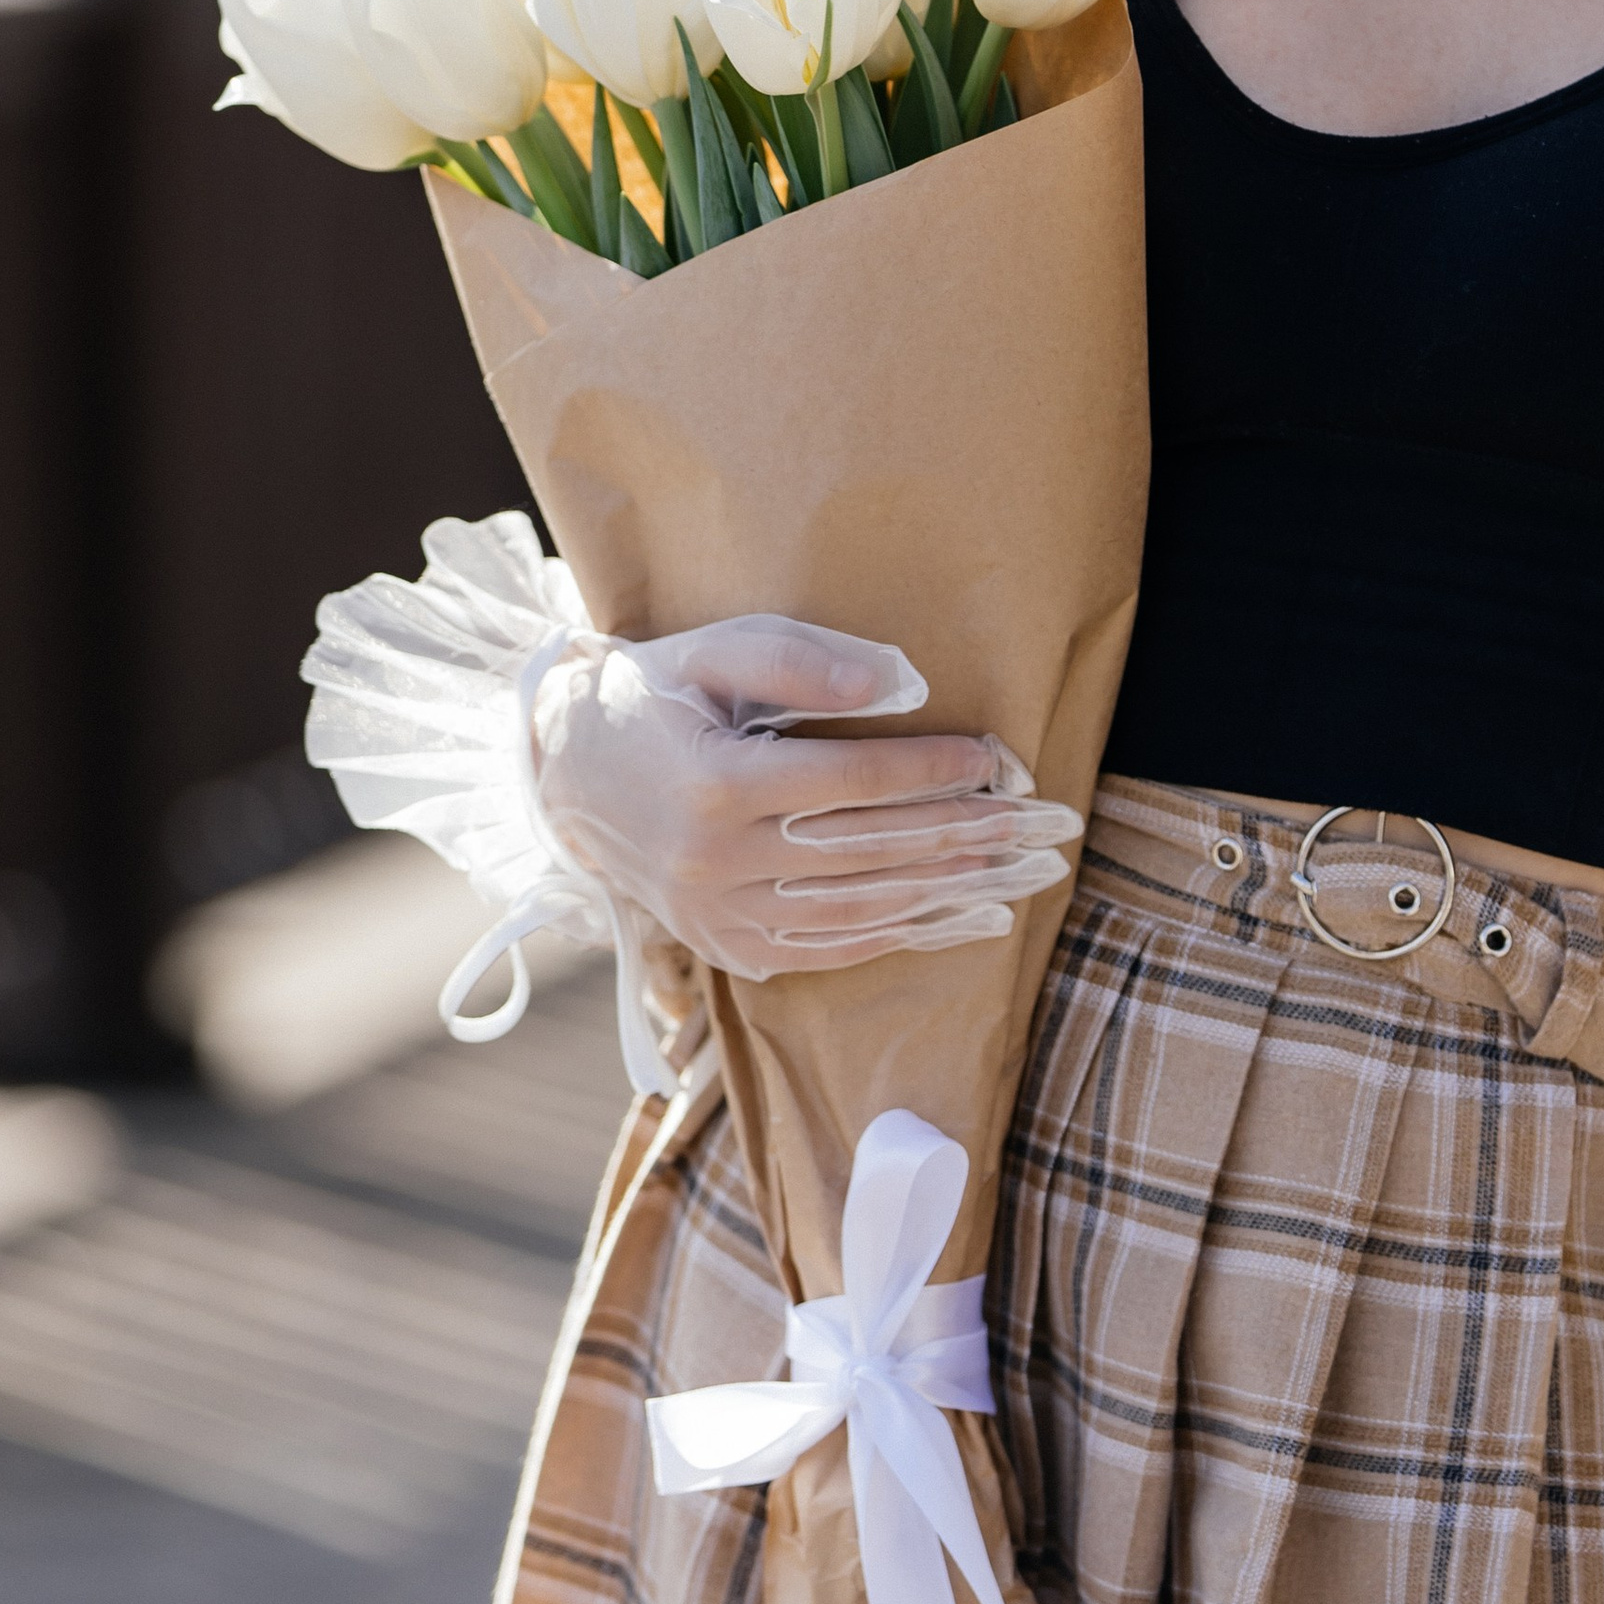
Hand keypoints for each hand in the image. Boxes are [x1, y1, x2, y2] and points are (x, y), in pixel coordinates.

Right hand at [530, 612, 1083, 981]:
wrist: (563, 773)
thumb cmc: (653, 696)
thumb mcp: (714, 652)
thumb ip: (802, 661)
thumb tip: (900, 684)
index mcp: (714, 783)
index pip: (851, 781)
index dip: (931, 770)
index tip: (995, 758)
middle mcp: (715, 861)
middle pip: (866, 852)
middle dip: (963, 836)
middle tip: (1040, 825)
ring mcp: (717, 914)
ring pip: (855, 912)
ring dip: (944, 894)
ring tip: (1016, 873)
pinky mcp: (723, 947)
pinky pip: (822, 951)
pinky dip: (894, 937)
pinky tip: (955, 918)